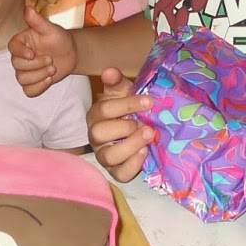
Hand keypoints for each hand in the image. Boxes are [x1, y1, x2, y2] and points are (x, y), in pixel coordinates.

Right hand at [9, 6, 77, 96]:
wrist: (69, 53)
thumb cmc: (59, 39)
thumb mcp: (51, 29)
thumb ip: (38, 21)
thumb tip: (28, 9)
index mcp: (22, 42)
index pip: (12, 48)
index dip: (20, 52)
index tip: (32, 53)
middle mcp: (20, 57)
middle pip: (17, 66)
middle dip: (36, 65)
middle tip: (51, 60)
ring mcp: (25, 71)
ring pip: (22, 79)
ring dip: (39, 76)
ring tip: (53, 68)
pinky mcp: (32, 83)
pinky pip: (28, 91)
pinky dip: (38, 88)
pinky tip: (49, 80)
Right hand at [88, 67, 154, 181]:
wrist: (138, 129)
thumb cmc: (128, 111)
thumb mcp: (123, 94)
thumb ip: (116, 83)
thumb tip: (110, 71)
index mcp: (96, 115)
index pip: (104, 109)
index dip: (127, 104)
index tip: (149, 101)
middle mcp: (96, 136)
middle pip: (99, 133)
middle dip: (124, 127)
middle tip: (145, 123)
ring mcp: (104, 155)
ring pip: (108, 156)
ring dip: (130, 146)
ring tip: (148, 136)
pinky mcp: (116, 171)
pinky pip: (119, 174)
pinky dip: (132, 165)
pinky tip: (145, 153)